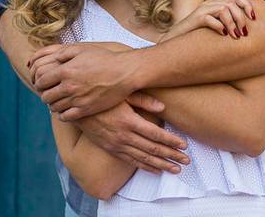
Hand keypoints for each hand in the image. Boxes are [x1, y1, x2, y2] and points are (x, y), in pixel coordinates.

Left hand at [30, 42, 141, 119]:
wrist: (124, 72)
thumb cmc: (104, 59)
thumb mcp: (83, 49)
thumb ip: (63, 53)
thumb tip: (51, 59)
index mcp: (65, 71)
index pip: (41, 81)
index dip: (39, 82)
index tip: (43, 82)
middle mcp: (69, 86)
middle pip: (45, 96)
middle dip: (45, 94)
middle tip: (50, 91)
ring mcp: (77, 100)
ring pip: (54, 107)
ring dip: (53, 104)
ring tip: (59, 99)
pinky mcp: (86, 109)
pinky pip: (65, 117)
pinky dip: (62, 114)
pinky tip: (67, 108)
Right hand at [75, 93, 190, 174]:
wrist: (77, 110)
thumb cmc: (103, 98)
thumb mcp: (123, 94)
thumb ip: (144, 100)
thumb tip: (163, 107)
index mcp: (129, 121)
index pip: (156, 134)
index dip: (172, 141)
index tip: (184, 145)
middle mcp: (124, 136)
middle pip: (153, 149)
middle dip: (171, 155)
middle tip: (186, 160)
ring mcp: (117, 145)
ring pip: (144, 158)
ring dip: (161, 164)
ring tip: (175, 169)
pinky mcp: (111, 149)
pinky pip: (131, 161)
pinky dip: (145, 167)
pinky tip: (155, 170)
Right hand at [160, 0, 255, 42]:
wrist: (176, 39)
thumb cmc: (199, 36)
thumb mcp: (217, 27)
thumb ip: (229, 24)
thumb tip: (248, 30)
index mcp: (217, 4)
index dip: (247, 5)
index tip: (254, 19)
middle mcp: (210, 4)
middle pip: (232, 3)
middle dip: (241, 18)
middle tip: (244, 33)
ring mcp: (202, 10)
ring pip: (223, 9)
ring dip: (232, 23)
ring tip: (236, 36)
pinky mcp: (195, 19)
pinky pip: (210, 19)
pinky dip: (219, 26)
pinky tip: (223, 35)